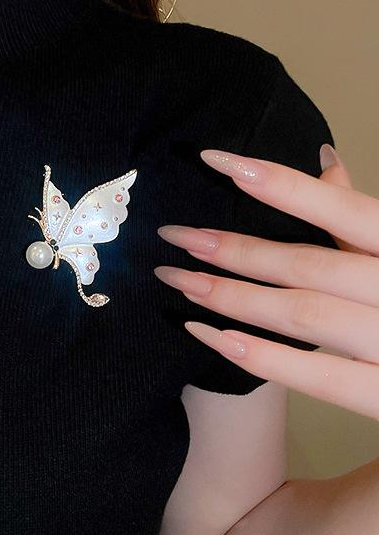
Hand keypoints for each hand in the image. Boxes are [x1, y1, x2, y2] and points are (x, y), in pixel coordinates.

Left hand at [154, 144, 378, 419]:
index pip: (343, 209)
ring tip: (179, 281)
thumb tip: (322, 155)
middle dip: (233, 250)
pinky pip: (319, 379)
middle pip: (307, 265)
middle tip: (174, 237)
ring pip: (302, 316)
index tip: (215, 160)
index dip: (279, 184)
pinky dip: (260, 356)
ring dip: (231, 297)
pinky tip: (209, 335)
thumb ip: (361, 212)